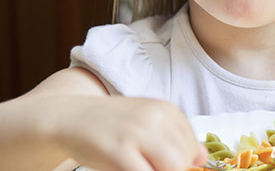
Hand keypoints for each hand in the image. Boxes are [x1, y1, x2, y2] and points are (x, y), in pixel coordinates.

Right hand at [55, 96, 207, 170]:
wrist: (71, 118)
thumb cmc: (112, 124)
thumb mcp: (147, 122)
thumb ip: (174, 138)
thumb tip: (202, 158)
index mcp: (165, 109)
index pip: (193, 147)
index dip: (184, 164)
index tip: (164, 164)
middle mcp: (155, 118)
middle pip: (184, 160)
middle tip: (149, 166)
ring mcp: (137, 134)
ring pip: (172, 168)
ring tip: (141, 167)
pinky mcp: (120, 152)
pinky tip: (132, 170)